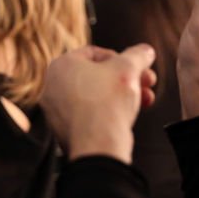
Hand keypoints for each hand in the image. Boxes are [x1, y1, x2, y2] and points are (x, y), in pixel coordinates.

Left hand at [41, 44, 156, 163]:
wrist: (98, 146)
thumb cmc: (107, 103)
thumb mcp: (129, 68)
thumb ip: (138, 55)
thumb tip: (145, 51)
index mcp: (61, 65)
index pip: (95, 53)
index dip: (122, 58)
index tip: (137, 66)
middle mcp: (53, 87)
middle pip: (98, 76)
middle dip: (127, 79)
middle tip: (145, 83)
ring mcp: (57, 111)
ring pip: (96, 96)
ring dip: (123, 96)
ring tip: (143, 100)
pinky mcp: (66, 131)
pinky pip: (91, 116)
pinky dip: (109, 113)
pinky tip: (127, 116)